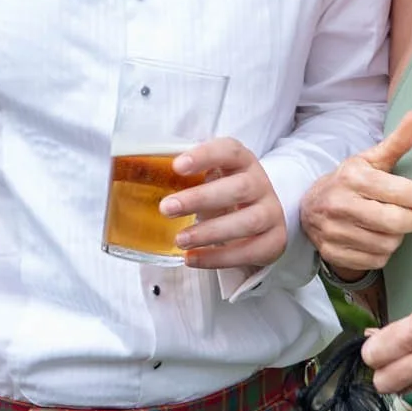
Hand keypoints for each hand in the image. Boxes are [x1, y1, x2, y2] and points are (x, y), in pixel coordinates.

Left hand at [160, 138, 289, 270]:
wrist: (259, 218)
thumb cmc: (222, 193)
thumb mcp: (208, 178)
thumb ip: (184, 175)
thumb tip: (136, 173)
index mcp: (242, 161)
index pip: (229, 150)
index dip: (205, 156)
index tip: (177, 166)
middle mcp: (261, 183)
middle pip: (238, 188)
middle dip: (200, 198)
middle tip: (166, 208)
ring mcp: (271, 212)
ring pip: (248, 221)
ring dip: (210, 232)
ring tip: (180, 239)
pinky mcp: (275, 240)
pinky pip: (250, 251)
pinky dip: (219, 258)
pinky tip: (192, 259)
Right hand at [300, 112, 411, 275]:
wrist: (308, 207)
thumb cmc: (350, 182)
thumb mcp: (370, 160)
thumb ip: (396, 142)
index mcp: (353, 177)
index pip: (400, 192)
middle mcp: (340, 204)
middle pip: (396, 223)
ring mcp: (334, 231)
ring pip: (388, 245)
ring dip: (397, 237)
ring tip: (392, 226)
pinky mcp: (333, 253)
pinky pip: (375, 261)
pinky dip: (382, 253)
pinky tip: (376, 239)